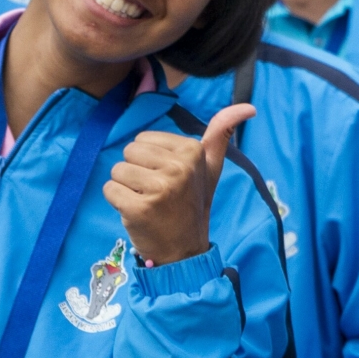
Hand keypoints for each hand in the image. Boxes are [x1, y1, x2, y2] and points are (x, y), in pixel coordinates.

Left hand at [105, 104, 251, 265]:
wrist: (185, 250)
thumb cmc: (193, 203)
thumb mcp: (211, 167)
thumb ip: (221, 133)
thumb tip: (249, 107)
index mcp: (193, 151)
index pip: (143, 140)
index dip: (150, 161)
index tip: (169, 180)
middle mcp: (179, 167)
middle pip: (128, 152)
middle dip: (137, 172)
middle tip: (157, 194)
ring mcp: (160, 189)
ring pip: (117, 171)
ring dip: (126, 188)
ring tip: (147, 202)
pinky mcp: (139, 208)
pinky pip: (109, 190)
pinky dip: (117, 202)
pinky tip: (137, 213)